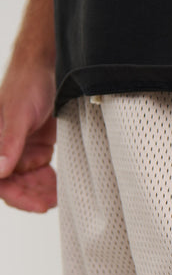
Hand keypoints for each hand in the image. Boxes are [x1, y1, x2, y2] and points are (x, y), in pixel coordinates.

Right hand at [0, 62, 56, 212]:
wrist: (44, 68)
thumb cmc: (26, 84)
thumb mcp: (19, 114)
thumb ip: (8, 142)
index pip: (0, 180)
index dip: (17, 197)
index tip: (38, 206)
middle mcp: (3, 149)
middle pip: (14, 185)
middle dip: (34, 196)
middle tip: (54, 203)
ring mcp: (19, 150)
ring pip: (28, 182)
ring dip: (43, 191)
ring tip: (61, 196)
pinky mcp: (35, 148)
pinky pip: (40, 173)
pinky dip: (50, 181)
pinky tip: (61, 186)